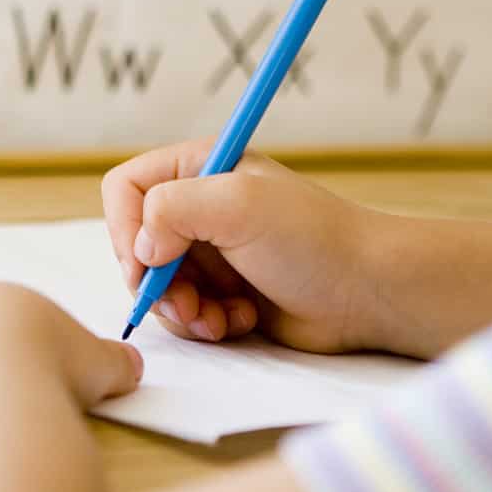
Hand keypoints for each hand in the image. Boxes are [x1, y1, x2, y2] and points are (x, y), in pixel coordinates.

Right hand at [102, 139, 397, 353]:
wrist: (368, 292)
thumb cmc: (313, 239)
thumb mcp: (238, 204)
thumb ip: (171, 209)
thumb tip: (140, 249)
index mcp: (198, 169)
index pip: (124, 189)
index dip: (124, 228)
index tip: (148, 264)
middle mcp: (199, 207)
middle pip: (135, 245)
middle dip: (156, 283)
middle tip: (187, 304)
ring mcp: (211, 252)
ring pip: (157, 286)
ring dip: (182, 310)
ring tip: (220, 318)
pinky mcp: (223, 291)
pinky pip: (185, 312)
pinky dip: (206, 323)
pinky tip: (240, 320)